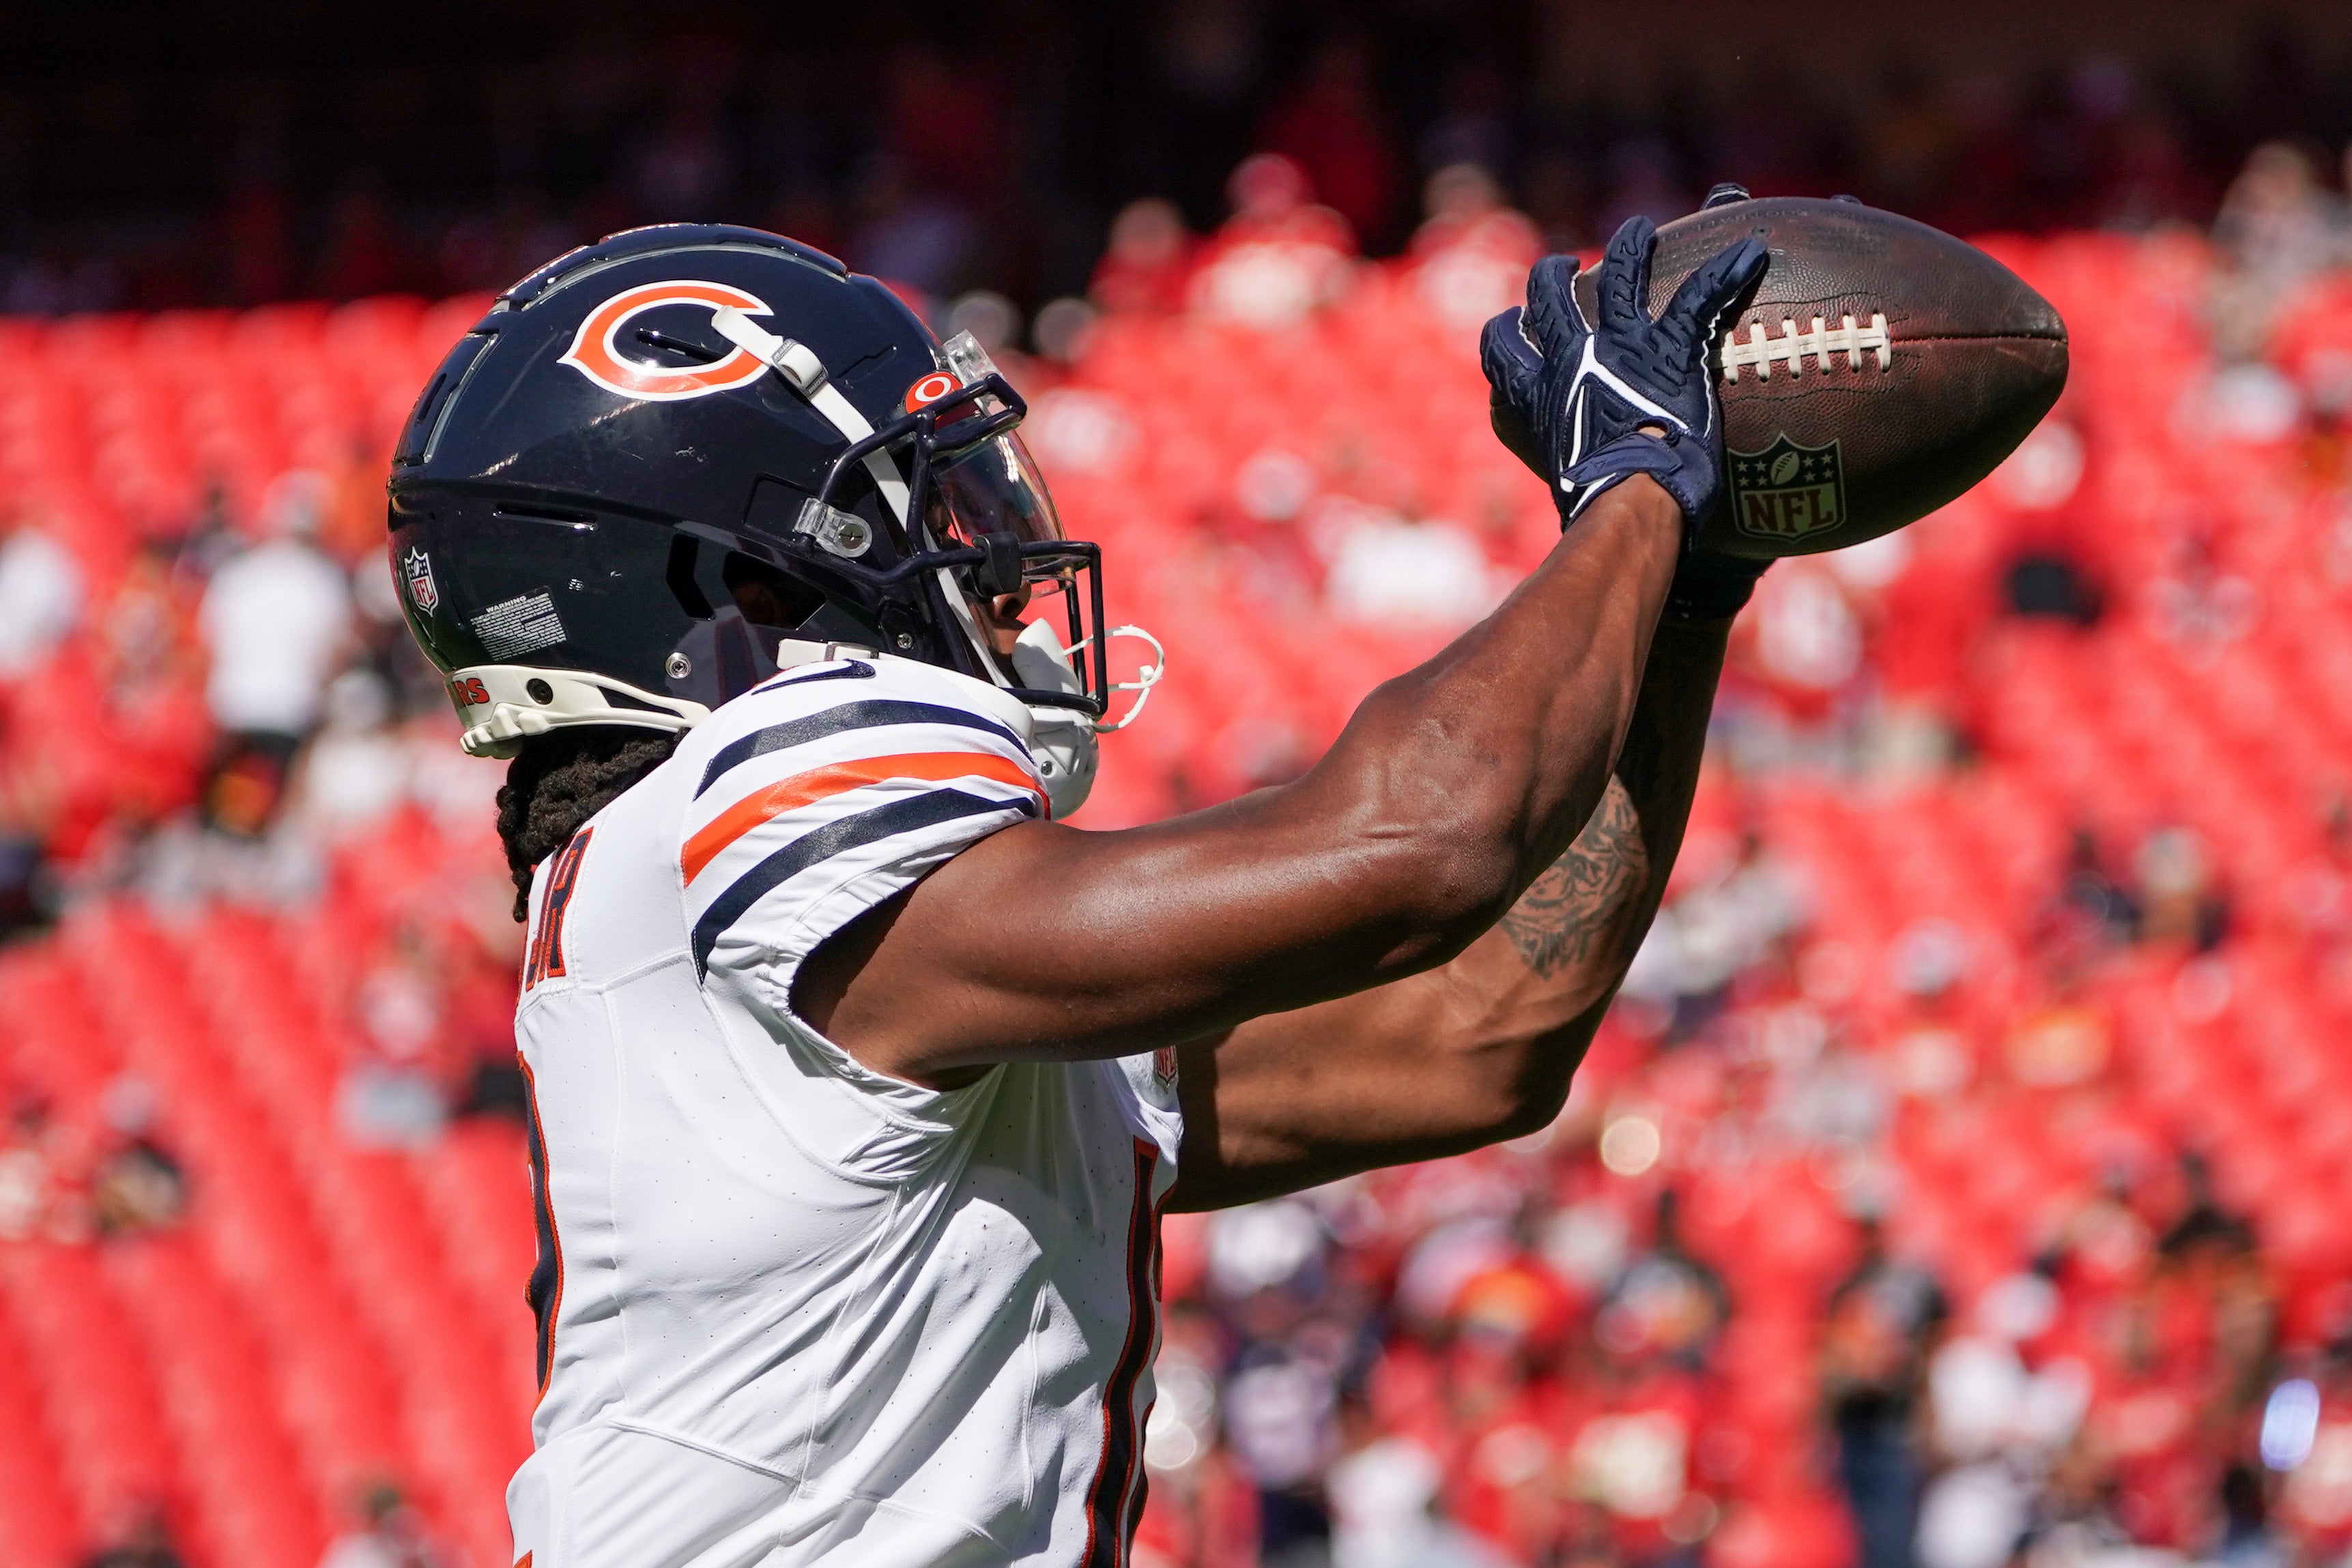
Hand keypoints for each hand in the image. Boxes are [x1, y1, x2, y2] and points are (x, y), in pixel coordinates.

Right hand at [1481, 209, 1765, 525]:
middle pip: (1549, 298)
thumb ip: (1569, 484)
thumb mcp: (1565, 493)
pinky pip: (1701, 297)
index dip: (1507, 334)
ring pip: (1617, 275)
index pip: (1504, 353)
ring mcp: (1620, 346)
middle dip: (1552, 276)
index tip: (1512, 324)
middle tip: (1562, 266)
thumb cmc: (1596, 512)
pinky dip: (1727, 273)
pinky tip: (1751, 253)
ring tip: (1638, 230)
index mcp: (1540, 395)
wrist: (1626, 503)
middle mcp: (1571, 359)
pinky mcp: (1669, 348)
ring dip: (1630, 247)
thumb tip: (1585, 527)